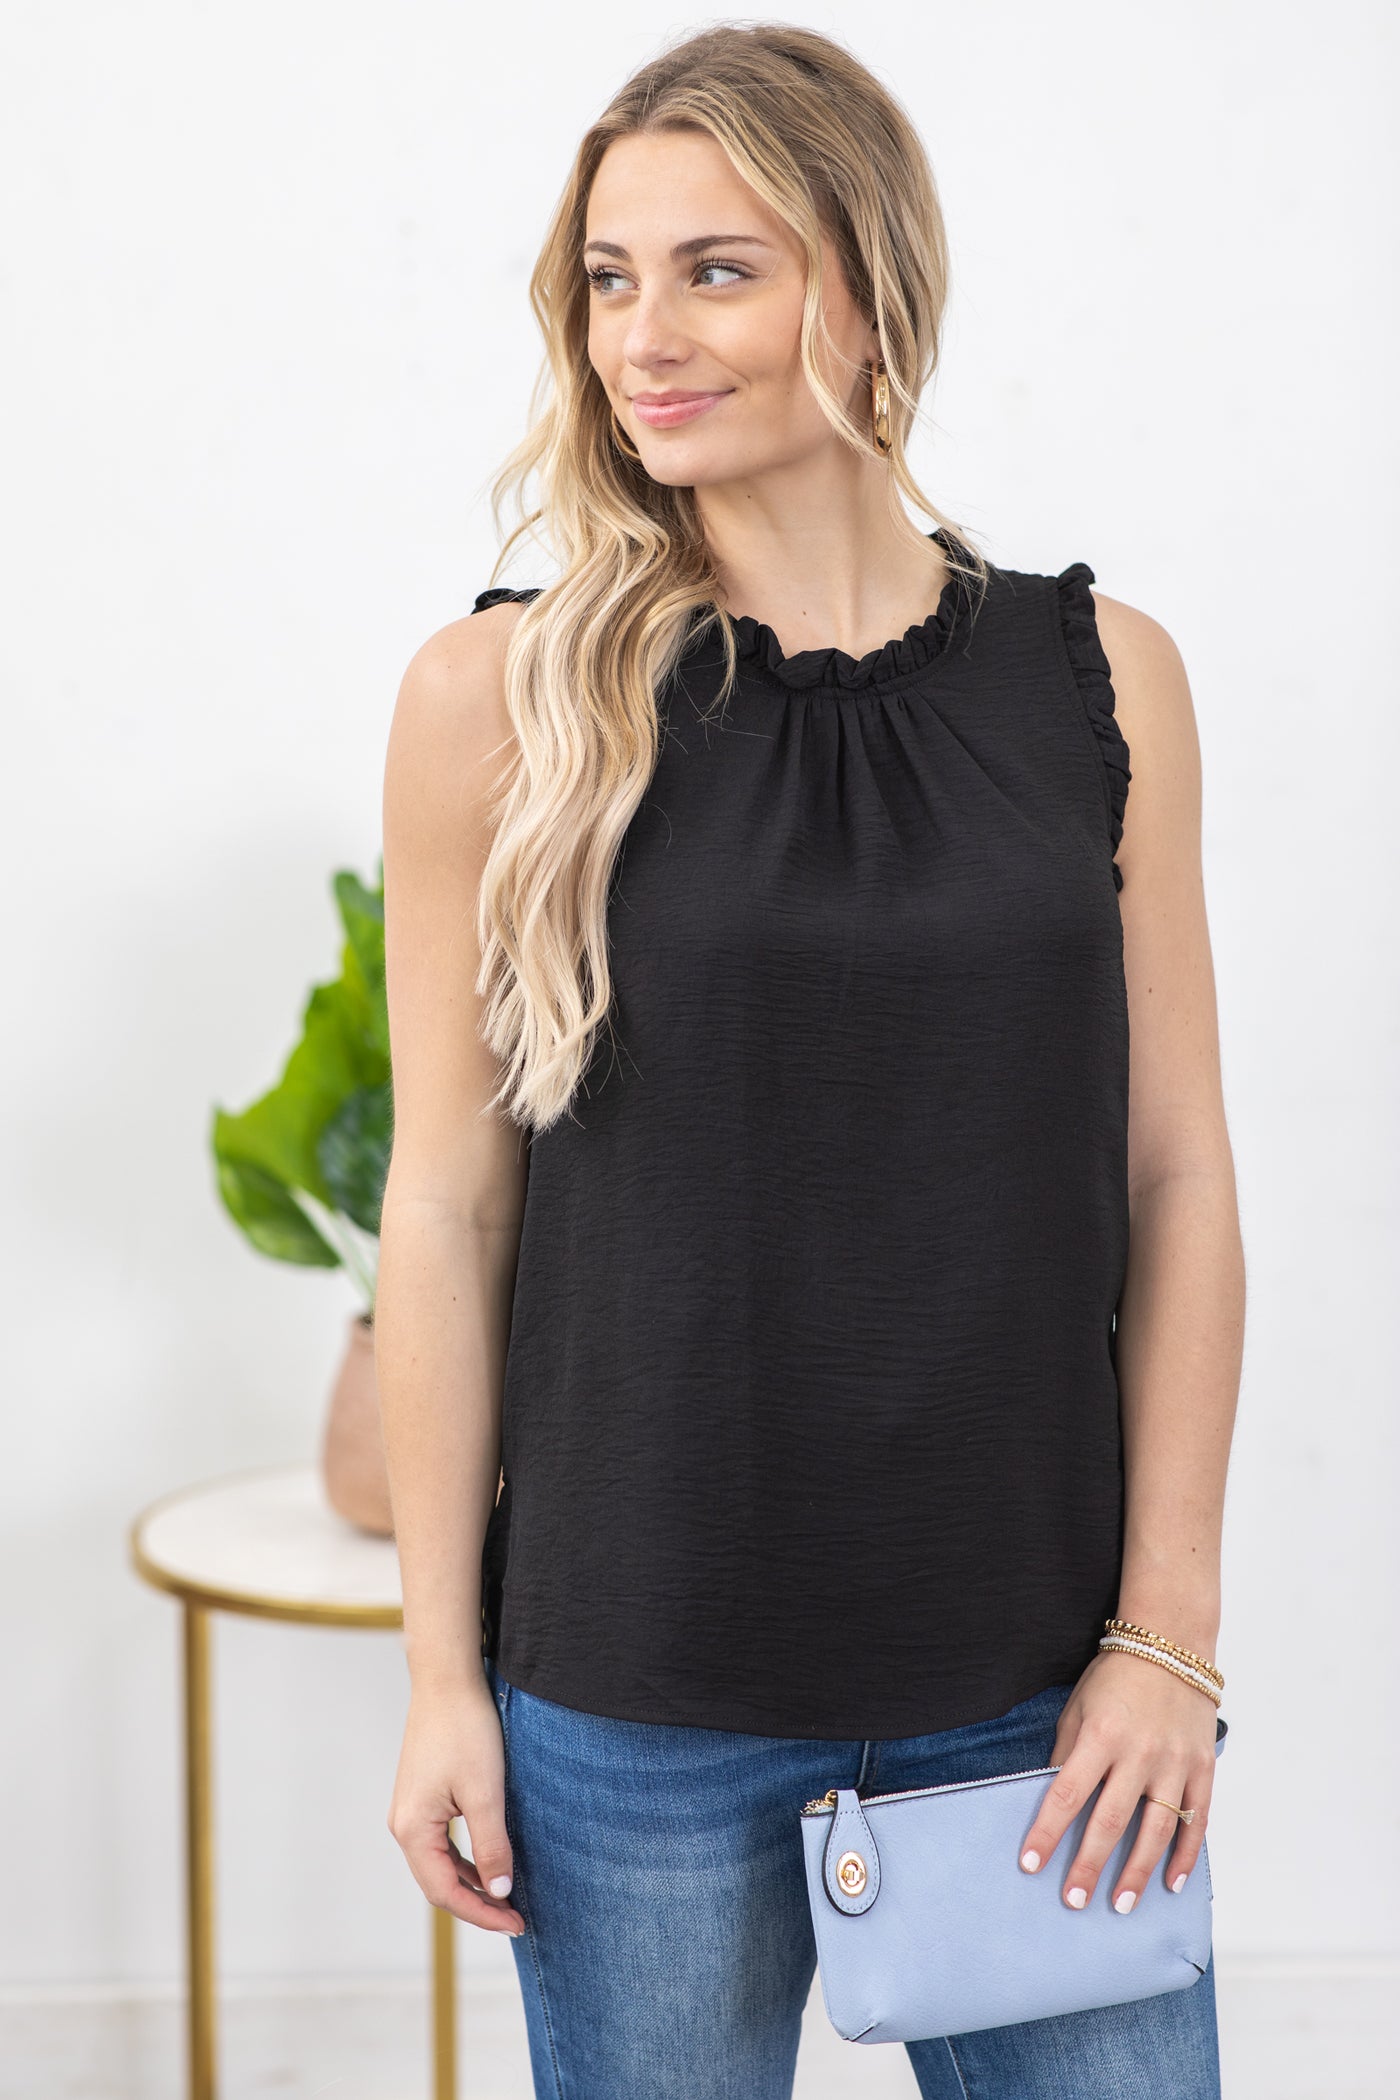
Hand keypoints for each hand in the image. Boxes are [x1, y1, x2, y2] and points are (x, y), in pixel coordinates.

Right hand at [387, 1673, 525, 1936]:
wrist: (446, 1681)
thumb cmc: (465, 1731)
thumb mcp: (485, 1792)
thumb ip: (492, 1846)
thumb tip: (499, 1892)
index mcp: (412, 1830)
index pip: (445, 1892)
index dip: (482, 1913)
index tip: (517, 1922)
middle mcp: (404, 1825)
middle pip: (438, 1883)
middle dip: (477, 1904)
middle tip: (516, 1915)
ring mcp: (410, 1811)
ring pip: (439, 1864)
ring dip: (471, 1883)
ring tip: (506, 1896)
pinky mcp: (422, 1797)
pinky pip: (441, 1843)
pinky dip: (465, 1859)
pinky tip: (489, 1861)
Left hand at [1017, 1648, 1217, 1911]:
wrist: (1171, 1646)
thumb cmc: (1115, 1677)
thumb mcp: (1077, 1707)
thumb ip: (1066, 1754)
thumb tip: (1051, 1799)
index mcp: (1099, 1736)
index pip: (1065, 1795)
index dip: (1046, 1833)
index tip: (1029, 1865)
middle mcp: (1138, 1754)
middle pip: (1109, 1822)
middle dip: (1088, 1867)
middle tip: (1072, 1901)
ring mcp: (1174, 1764)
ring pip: (1155, 1832)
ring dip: (1135, 1873)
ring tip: (1119, 1905)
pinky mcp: (1202, 1769)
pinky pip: (1196, 1822)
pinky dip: (1184, 1857)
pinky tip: (1169, 1883)